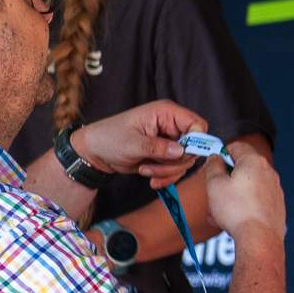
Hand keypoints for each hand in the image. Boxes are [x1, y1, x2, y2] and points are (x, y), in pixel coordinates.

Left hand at [71, 100, 205, 186]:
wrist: (96, 152)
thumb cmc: (109, 138)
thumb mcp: (133, 143)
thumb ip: (159, 147)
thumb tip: (182, 151)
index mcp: (166, 113)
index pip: (197, 124)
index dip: (196, 141)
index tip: (182, 155)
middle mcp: (172, 126)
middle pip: (194, 147)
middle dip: (175, 162)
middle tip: (153, 167)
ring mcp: (170, 142)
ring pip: (186, 161)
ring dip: (167, 171)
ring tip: (145, 170)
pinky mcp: (166, 156)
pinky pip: (177, 170)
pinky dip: (166, 177)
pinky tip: (151, 178)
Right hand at [205, 140, 285, 243]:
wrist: (260, 238)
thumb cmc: (237, 210)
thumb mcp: (214, 185)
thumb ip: (213, 167)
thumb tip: (215, 158)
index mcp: (254, 162)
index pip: (237, 146)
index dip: (222, 153)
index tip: (213, 164)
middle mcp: (268, 172)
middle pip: (243, 169)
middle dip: (226, 179)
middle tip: (214, 191)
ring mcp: (275, 189)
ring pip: (247, 188)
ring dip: (232, 196)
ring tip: (217, 213)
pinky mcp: (277, 206)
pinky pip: (256, 201)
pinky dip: (243, 207)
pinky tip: (231, 221)